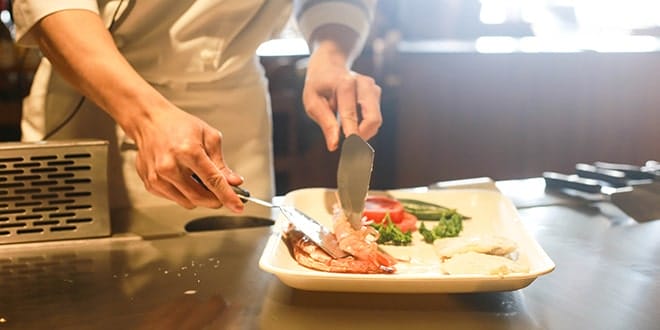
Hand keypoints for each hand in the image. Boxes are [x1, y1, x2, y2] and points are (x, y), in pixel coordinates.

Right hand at [129, 104, 244, 210]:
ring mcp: (158, 177)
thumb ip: (221, 163)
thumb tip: (233, 182)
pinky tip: (184, 178)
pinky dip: (185, 194)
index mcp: (187, 151)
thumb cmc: (178, 125)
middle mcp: (170, 166)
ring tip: (200, 179)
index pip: (213, 181)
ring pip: (188, 202)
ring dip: (200, 197)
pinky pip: (175, 199)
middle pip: (200, 197)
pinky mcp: (151, 184)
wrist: (149, 121)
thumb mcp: (208, 137)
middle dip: (216, 199)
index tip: (238, 206)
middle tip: (223, 193)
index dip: (228, 196)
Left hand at [302, 42, 381, 150]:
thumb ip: (325, 122)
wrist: (329, 64)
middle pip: (373, 119)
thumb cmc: (318, 85)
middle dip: (363, 137)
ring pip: (376, 120)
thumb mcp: (312, 102)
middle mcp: (363, 84)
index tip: (351, 152)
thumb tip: (334, 145)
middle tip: (350, 149)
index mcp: (345, 84)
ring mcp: (372, 87)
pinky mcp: (376, 93)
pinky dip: (364, 126)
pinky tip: (351, 122)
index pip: (351, 114)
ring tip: (346, 132)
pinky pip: (374, 117)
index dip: (352, 135)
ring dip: (363, 132)